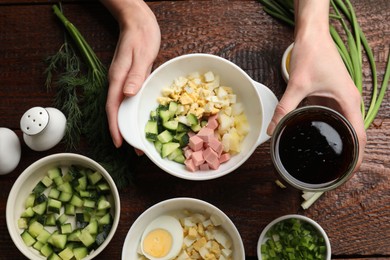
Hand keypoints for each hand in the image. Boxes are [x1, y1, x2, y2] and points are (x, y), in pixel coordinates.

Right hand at [102, 0, 160, 147]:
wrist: (138, 21)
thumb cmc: (141, 36)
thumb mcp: (141, 54)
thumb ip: (135, 74)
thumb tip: (127, 95)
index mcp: (118, 78)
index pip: (113, 107)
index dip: (115, 126)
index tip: (120, 143)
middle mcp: (118, 82)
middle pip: (116, 111)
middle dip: (123, 131)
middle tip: (135, 148)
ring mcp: (123, 81)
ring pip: (122, 107)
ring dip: (128, 124)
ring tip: (139, 139)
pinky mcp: (130, 79)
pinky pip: (129, 100)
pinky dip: (133, 112)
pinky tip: (140, 119)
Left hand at [267, 0, 365, 170]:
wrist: (313, 36)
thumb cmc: (312, 55)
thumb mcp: (297, 85)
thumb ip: (284, 108)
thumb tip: (272, 129)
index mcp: (348, 101)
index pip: (359, 134)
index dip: (357, 156)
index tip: (348, 172)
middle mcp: (350, 101)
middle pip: (354, 133)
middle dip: (349, 152)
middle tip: (335, 171)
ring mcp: (343, 98)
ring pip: (346, 125)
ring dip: (341, 141)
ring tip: (330, 159)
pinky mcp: (334, 95)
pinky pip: (336, 116)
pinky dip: (331, 127)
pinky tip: (320, 136)